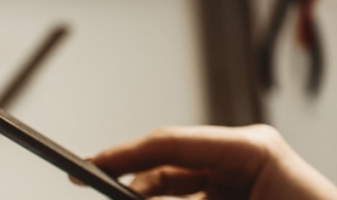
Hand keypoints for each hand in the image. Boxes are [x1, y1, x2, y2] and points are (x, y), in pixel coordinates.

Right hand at [85, 124, 336, 199]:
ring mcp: (242, 176)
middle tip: (91, 187)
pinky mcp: (239, 196)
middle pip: (169, 165)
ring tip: (121, 195)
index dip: (124, 154)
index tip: (86, 167)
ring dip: (149, 194)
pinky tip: (142, 199)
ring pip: (176, 186)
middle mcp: (244, 155)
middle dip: (130, 182)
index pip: (172, 142)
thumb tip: (136, 193)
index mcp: (251, 147)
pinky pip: (194, 198)